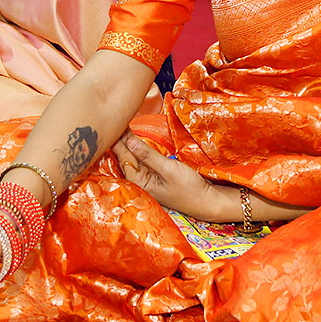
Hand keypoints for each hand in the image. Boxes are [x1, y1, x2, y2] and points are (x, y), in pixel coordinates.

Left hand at [113, 132, 228, 219]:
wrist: (206, 201)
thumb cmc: (189, 189)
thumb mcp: (168, 169)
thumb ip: (148, 155)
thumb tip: (129, 141)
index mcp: (139, 183)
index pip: (124, 158)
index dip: (118, 140)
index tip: (114, 124)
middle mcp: (139, 181)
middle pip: (126, 157)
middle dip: (120, 140)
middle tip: (115, 121)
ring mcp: (147, 178)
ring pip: (133, 157)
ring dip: (128, 143)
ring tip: (120, 127)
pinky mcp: (154, 175)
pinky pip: (142, 160)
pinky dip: (137, 149)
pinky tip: (132, 140)